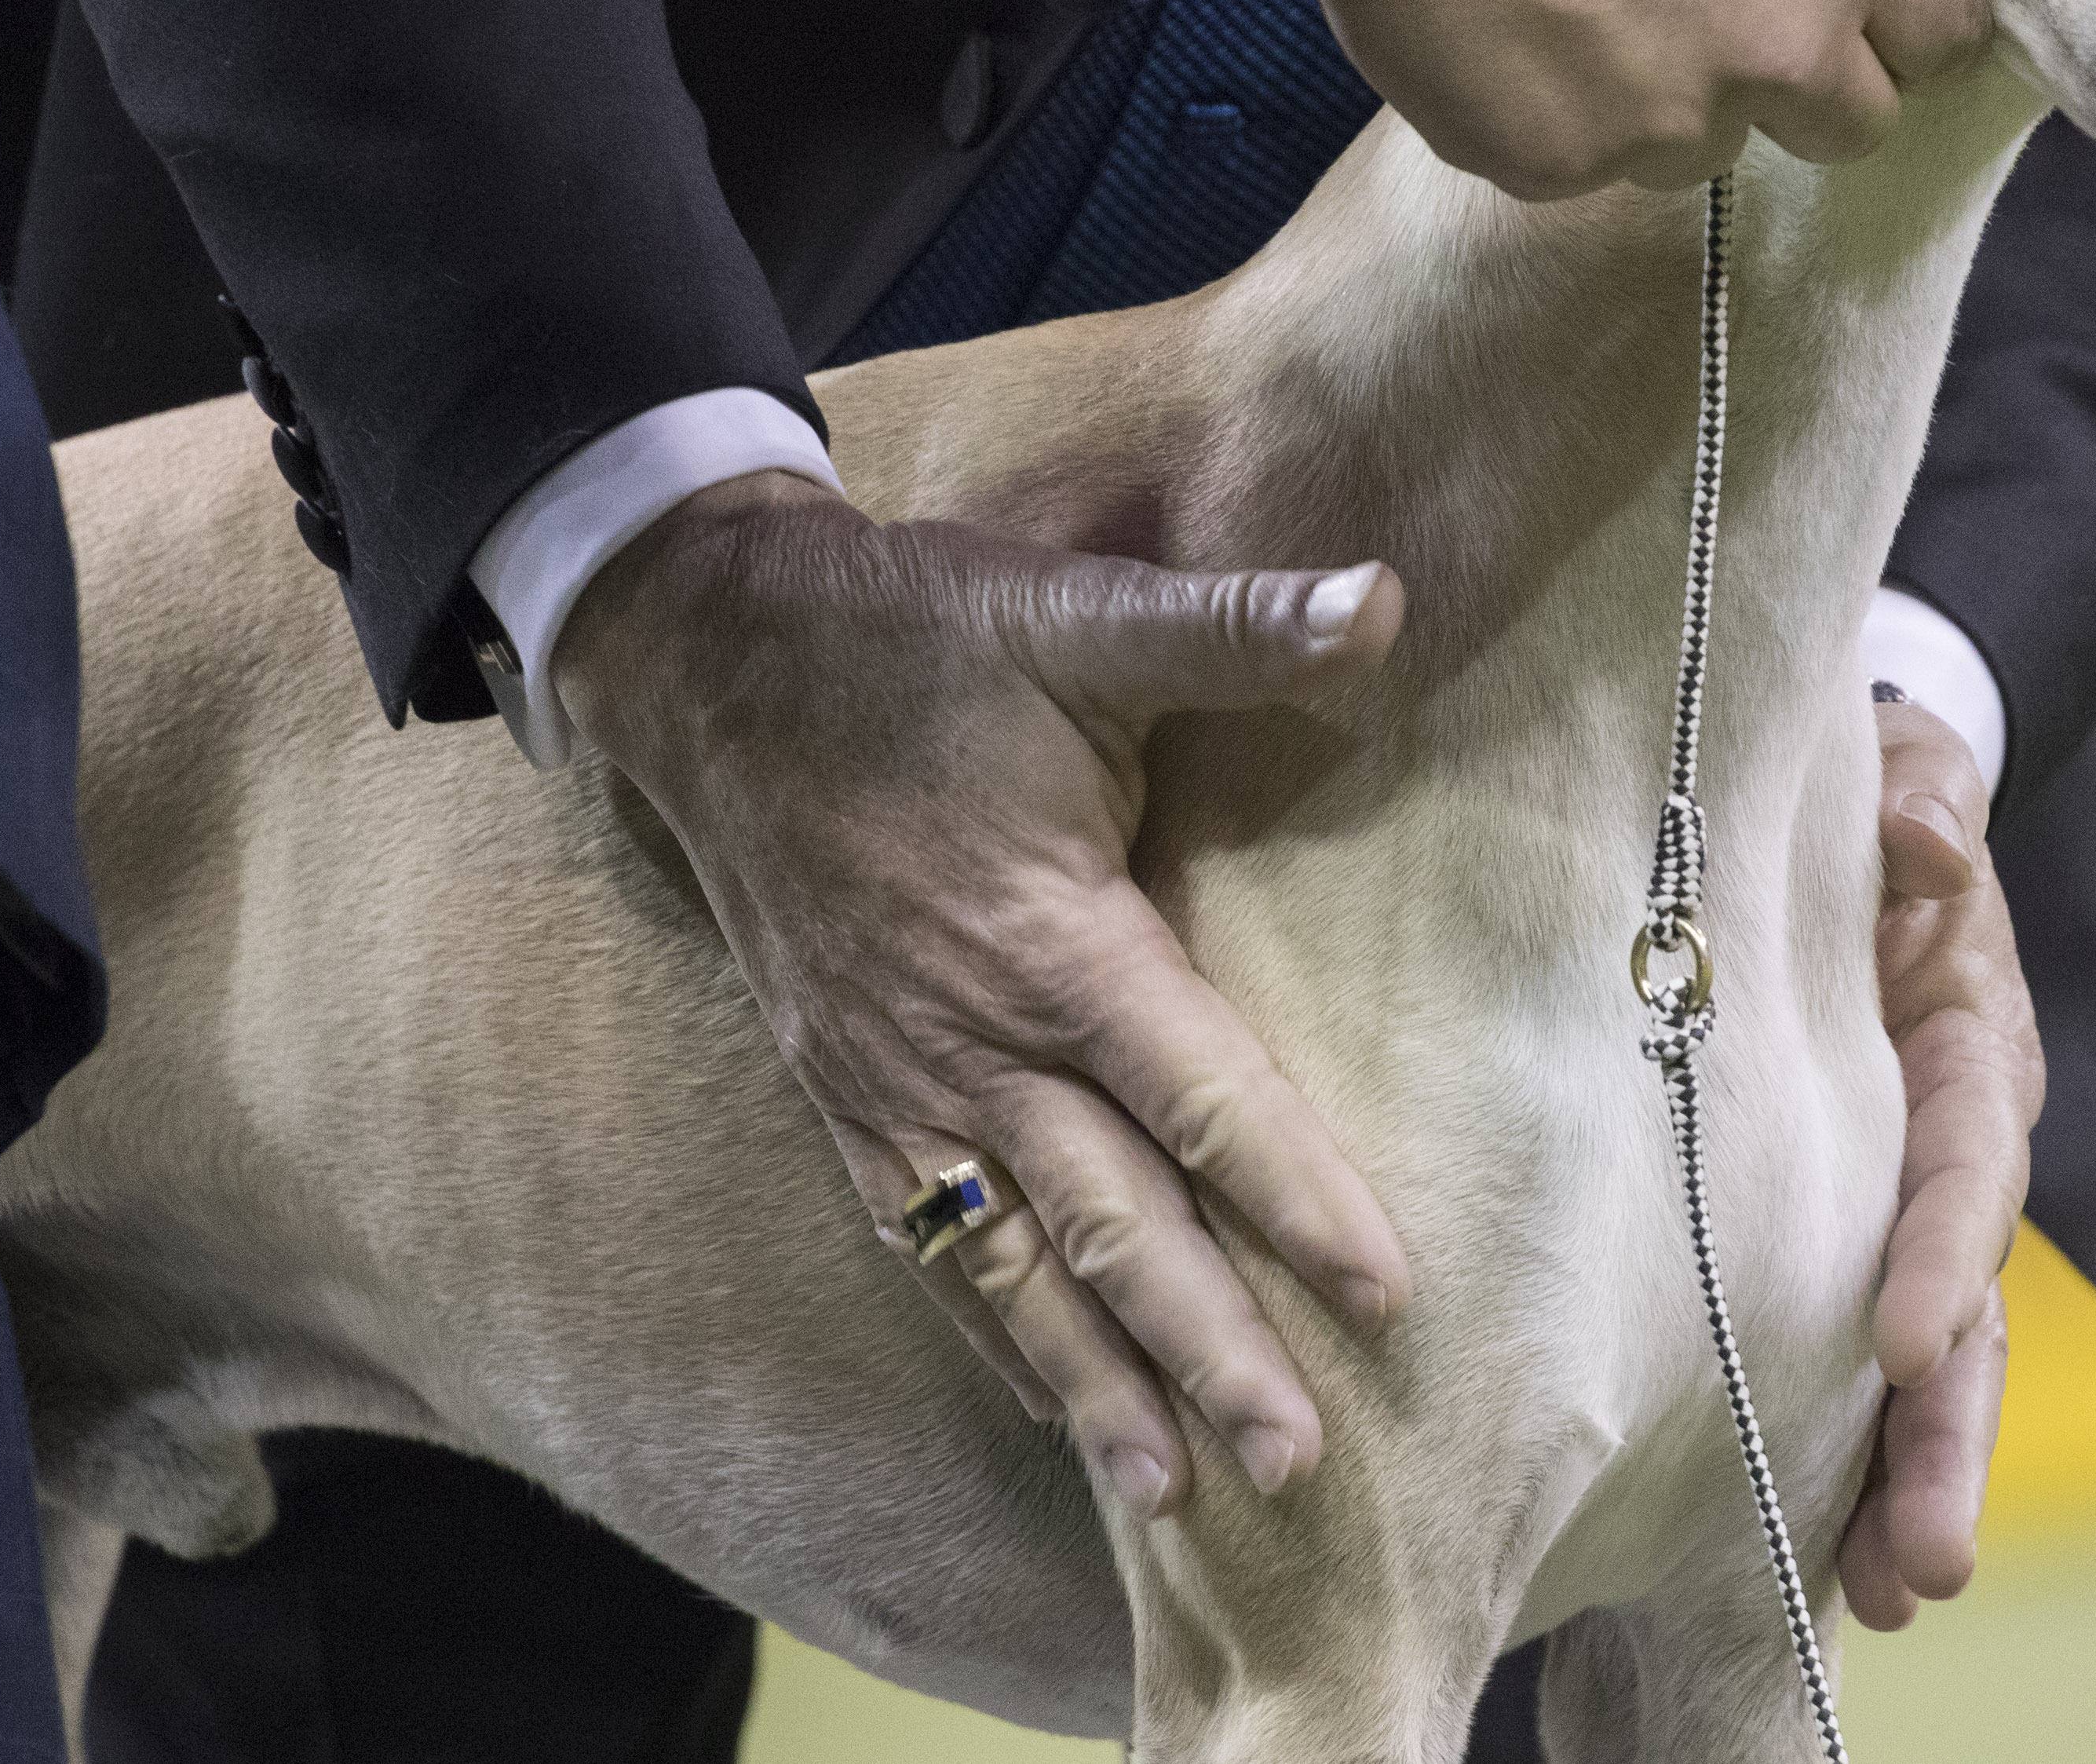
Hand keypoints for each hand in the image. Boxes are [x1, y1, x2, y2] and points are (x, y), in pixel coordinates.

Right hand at [553, 472, 1415, 1517]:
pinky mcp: (840, 1092)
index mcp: (1044, 935)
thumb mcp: (1068, 608)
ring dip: (1093, 1385)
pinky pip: (923, 1239)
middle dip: (1205, 1347)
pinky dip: (988, 1331)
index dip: (1294, 1195)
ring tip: (1177, 1495)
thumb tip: (1386, 601)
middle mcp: (966, 1037)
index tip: (1386, 1294)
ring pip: (1008, 1264)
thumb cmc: (907, 637)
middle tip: (1297, 1463)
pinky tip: (1044, 1401)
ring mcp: (891, 1081)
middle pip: (1110, 1220)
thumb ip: (1230, 626)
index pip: (1197, 1093)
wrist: (708, 661)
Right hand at [1234, 0, 1993, 198]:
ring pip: (1698, 150)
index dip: (1905, 17)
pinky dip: (1550, 115)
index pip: (1943, 34)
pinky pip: (1576, 162)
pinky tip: (1496, 31)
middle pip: (1848, 127)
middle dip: (1801, 81)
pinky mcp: (1544, 168)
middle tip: (1718, 12)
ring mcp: (1653, 130)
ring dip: (1666, 101)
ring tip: (1576, 9)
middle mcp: (1768, 58)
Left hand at [1838, 700, 2042, 1628]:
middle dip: (1945, 1437)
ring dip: (1908, 1482)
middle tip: (1920, 1560)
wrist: (1874, 820)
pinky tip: (1823, 1569)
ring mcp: (1910, 1203)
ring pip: (1931, 1366)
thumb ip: (1922, 805)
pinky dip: (1850, 1457)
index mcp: (1969, 1047)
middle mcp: (1956, 1147)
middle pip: (1967, 1308)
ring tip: (1881, 1596)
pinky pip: (1860, 1360)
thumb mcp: (1909, 777)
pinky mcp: (1855, 1232)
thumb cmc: (1884, 798)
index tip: (1900, 1341)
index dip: (1937, 1251)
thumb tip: (1921, 842)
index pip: (1960, 1162)